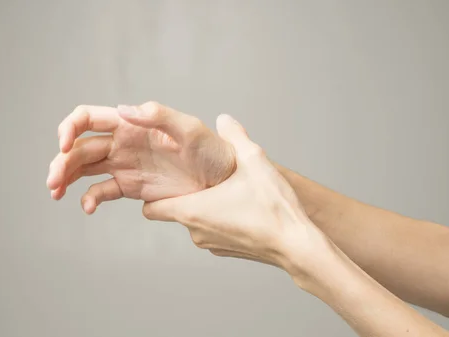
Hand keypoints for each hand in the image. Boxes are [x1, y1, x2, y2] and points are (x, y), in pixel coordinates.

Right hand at [46, 102, 235, 213]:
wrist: (225, 184)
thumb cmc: (213, 151)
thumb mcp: (190, 129)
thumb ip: (158, 116)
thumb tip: (123, 110)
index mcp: (131, 124)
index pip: (88, 118)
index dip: (70, 128)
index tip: (64, 146)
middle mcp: (123, 143)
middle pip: (80, 148)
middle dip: (61, 162)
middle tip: (53, 182)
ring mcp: (125, 166)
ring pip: (84, 169)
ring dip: (66, 178)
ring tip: (56, 193)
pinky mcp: (132, 188)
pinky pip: (102, 191)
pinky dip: (90, 198)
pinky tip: (88, 208)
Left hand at [141, 114, 330, 272]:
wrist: (298, 247)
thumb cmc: (273, 208)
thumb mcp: (254, 161)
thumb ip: (235, 136)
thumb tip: (224, 119)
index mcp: (192, 210)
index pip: (150, 208)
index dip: (151, 193)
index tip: (162, 179)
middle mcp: (196, 231)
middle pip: (174, 211)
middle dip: (184, 193)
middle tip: (203, 177)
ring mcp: (211, 244)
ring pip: (195, 221)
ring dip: (205, 206)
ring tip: (228, 190)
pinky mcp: (226, 251)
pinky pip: (213, 231)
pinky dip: (220, 219)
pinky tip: (242, 207)